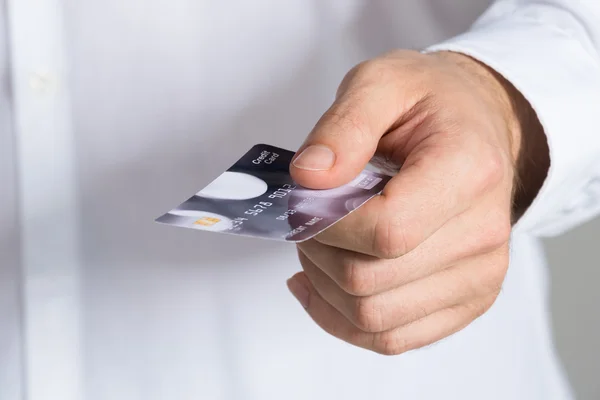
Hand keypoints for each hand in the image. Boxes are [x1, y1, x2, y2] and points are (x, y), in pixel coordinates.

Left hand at [286, 50, 547, 354]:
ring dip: (324, 287)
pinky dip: (343, 320)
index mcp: (468, 170)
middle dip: (316, 252)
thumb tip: (308, 179)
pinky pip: (392, 338)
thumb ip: (343, 126)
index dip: (324, 224)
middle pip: (371, 281)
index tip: (301, 202)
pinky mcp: (466, 301)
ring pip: (375, 319)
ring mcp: (479, 276)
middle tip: (304, 219)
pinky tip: (321, 285)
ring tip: (316, 246)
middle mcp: (484, 233)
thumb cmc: (431, 103)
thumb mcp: (381, 82)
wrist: (479, 126)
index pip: (385, 230)